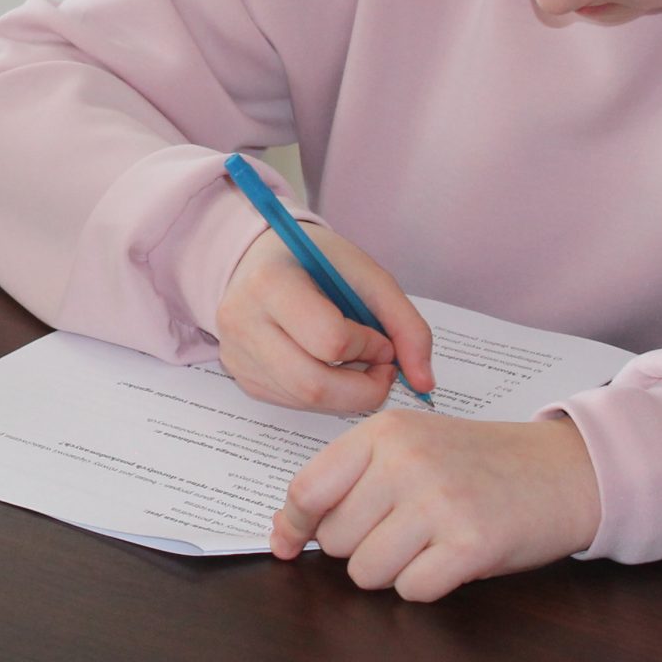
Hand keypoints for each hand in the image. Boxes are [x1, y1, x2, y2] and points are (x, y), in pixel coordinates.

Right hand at [217, 220, 435, 413]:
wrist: (260, 258)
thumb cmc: (315, 262)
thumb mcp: (367, 275)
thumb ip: (406, 325)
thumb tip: (426, 383)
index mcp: (270, 282)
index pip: (330, 340)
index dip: (369, 347)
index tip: (381, 337)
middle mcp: (241, 321)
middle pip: (314, 385)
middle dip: (364, 388)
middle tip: (382, 369)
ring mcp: (235, 353)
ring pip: (305, 401)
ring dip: (346, 393)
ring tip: (357, 364)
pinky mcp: (240, 376)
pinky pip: (292, 403)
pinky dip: (323, 394)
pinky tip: (328, 366)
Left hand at [269, 413, 601, 599]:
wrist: (564, 471)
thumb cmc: (477, 463)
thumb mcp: (408, 447)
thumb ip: (346, 481)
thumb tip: (284, 530)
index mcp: (383, 431)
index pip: (308, 490)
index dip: (295, 526)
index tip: (291, 543)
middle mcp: (405, 461)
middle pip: (335, 540)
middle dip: (359, 548)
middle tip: (402, 530)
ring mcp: (439, 502)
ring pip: (367, 572)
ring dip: (392, 570)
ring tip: (427, 543)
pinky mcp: (471, 544)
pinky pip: (412, 590)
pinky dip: (426, 585)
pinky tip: (450, 559)